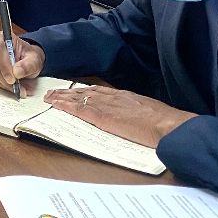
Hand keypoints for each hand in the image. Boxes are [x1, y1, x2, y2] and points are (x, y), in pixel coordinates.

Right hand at [0, 31, 44, 96]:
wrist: (25, 58)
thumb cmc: (29, 56)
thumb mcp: (34, 59)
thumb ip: (28, 65)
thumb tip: (17, 72)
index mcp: (3, 37)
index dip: (4, 66)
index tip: (12, 80)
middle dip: (5, 80)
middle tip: (19, 90)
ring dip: (4, 84)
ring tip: (19, 90)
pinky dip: (0, 84)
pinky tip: (11, 87)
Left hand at [43, 85, 195, 147]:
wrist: (168, 125)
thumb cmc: (165, 123)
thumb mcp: (149, 112)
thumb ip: (137, 113)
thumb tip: (135, 118)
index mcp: (125, 96)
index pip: (99, 91)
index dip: (84, 92)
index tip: (74, 91)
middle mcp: (112, 97)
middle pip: (85, 92)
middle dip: (68, 93)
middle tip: (54, 92)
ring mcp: (106, 106)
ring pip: (78, 98)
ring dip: (62, 98)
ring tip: (49, 97)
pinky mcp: (101, 117)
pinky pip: (78, 109)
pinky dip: (64, 106)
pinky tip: (54, 105)